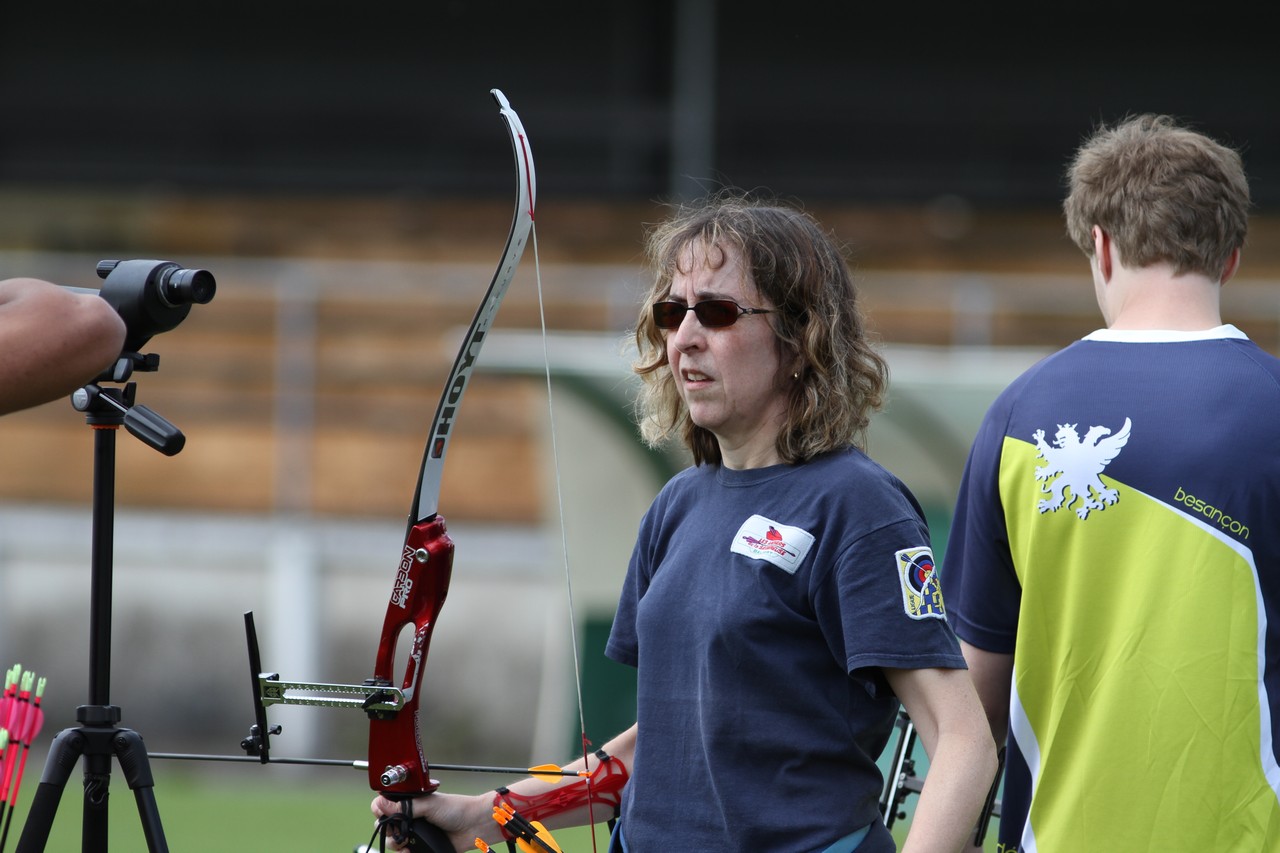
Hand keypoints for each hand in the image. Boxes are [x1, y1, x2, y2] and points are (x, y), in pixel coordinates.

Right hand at [371, 790, 487, 851]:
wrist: (475, 826)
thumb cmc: (457, 809)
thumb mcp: (429, 804)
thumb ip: (404, 806)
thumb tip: (380, 804)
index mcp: (410, 803)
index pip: (384, 807)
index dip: (380, 812)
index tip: (384, 817)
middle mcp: (411, 817)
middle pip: (385, 827)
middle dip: (388, 831)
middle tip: (398, 832)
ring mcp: (416, 833)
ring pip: (393, 842)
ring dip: (395, 845)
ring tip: (406, 844)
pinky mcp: (421, 847)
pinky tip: (409, 852)